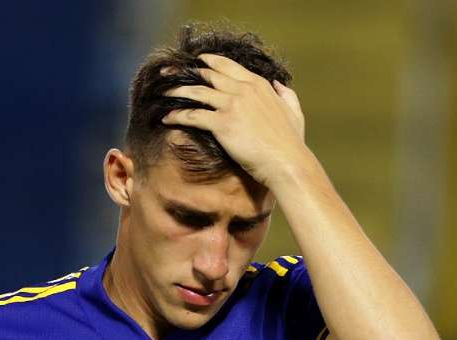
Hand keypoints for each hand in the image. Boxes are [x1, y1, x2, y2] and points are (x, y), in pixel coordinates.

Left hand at [161, 53, 309, 187]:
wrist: (286, 161)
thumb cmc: (290, 142)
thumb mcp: (294, 112)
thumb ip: (286, 95)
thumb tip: (278, 84)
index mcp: (259, 85)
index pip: (229, 66)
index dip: (210, 62)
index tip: (197, 61)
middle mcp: (244, 90)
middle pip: (209, 75)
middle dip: (187, 72)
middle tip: (170, 74)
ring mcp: (232, 105)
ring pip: (197, 92)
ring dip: (177, 91)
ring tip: (163, 93)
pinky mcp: (222, 123)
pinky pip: (192, 115)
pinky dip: (177, 116)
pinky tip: (166, 118)